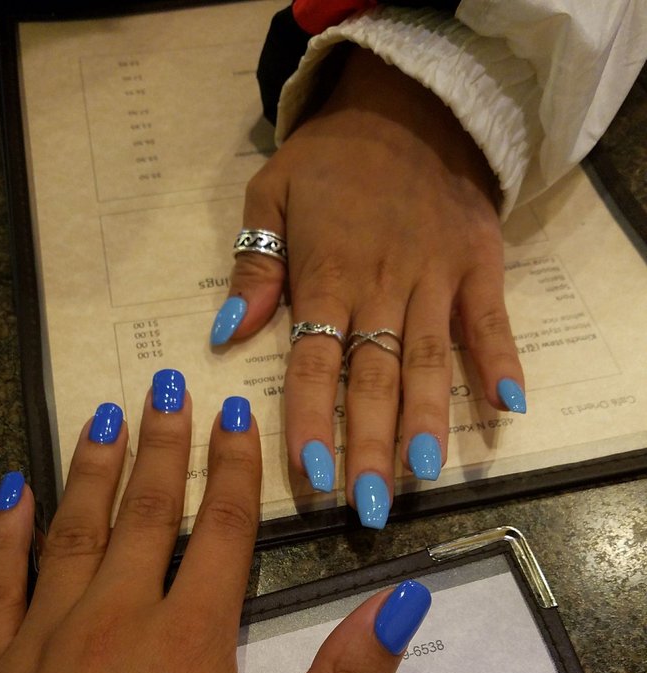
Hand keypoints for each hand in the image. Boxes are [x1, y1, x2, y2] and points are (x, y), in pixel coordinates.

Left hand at [211, 47, 524, 527]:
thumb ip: (253, 268)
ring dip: (430, 419)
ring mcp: (436, 278)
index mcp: (327, 275)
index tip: (310, 475)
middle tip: (370, 505)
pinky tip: (509, 407)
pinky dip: (502, 361)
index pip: (316, 360)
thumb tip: (223, 335)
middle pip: (375, 376)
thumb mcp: (270, 195)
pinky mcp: (478, 267)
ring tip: (426, 473)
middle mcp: (383, 285)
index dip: (312, 419)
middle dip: (371, 444)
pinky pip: (492, 320)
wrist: (406, 106)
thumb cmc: (328, 162)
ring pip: (430, 360)